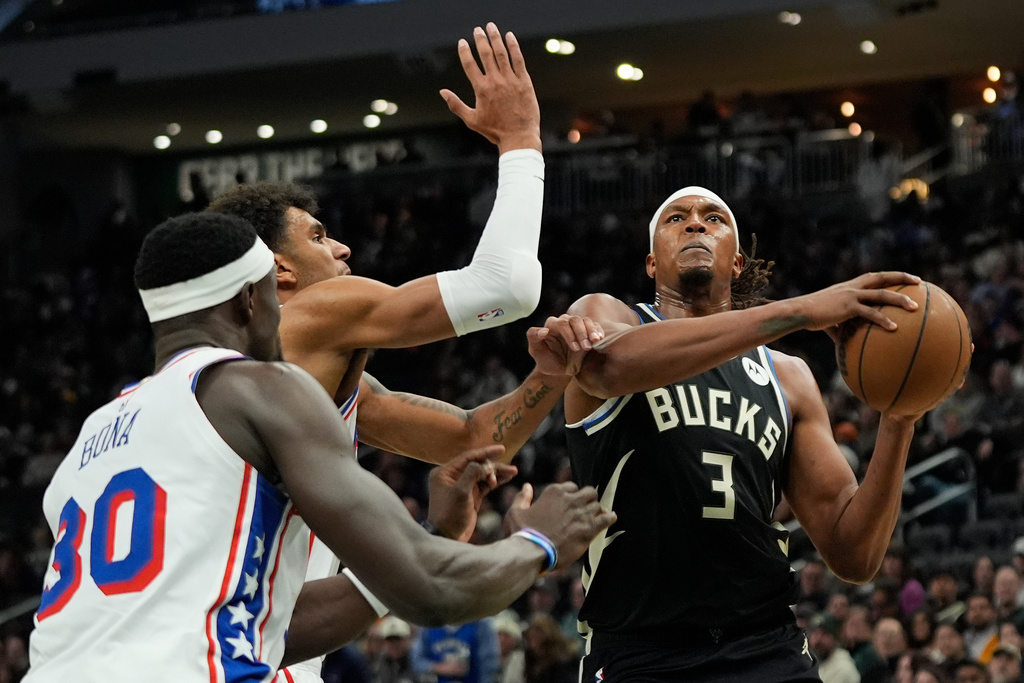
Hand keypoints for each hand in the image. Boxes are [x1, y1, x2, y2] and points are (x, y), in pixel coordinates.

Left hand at [426, 446, 516, 541]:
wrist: (448, 537)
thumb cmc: (450, 514)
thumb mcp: (460, 492)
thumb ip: (472, 473)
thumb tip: (485, 465)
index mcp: (445, 472)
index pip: (468, 457)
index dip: (486, 452)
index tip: (502, 449)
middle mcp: (453, 476)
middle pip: (478, 465)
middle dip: (494, 466)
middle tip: (510, 469)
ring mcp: (463, 486)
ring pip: (483, 474)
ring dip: (497, 473)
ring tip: (513, 472)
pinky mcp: (471, 496)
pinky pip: (485, 484)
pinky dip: (496, 481)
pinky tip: (508, 478)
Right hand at [439, 22, 540, 152]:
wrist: (519, 137)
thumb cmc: (495, 131)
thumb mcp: (471, 120)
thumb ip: (456, 104)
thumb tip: (442, 92)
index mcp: (481, 89)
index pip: (470, 65)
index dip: (465, 52)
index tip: (462, 42)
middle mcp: (495, 82)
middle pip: (486, 54)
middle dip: (480, 40)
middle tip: (477, 30)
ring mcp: (511, 80)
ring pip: (502, 54)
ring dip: (496, 38)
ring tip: (491, 27)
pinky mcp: (524, 82)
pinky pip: (518, 60)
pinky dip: (513, 47)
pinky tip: (509, 37)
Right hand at [505, 482, 615, 570]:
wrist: (532, 551)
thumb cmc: (522, 532)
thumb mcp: (515, 511)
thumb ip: (522, 497)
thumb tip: (527, 487)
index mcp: (555, 492)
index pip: (572, 487)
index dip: (572, 496)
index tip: (570, 505)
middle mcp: (570, 499)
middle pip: (589, 492)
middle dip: (588, 500)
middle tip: (584, 511)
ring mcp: (581, 513)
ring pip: (598, 505)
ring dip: (596, 511)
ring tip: (594, 518)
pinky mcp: (589, 528)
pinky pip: (607, 518)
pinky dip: (609, 518)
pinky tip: (609, 519)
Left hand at [527, 314, 603, 375]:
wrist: (558, 369)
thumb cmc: (546, 359)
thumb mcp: (535, 351)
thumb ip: (534, 338)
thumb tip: (544, 330)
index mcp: (552, 325)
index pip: (562, 324)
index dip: (569, 334)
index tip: (574, 348)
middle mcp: (564, 322)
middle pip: (575, 320)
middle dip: (581, 334)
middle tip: (586, 348)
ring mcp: (576, 326)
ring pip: (586, 321)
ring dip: (591, 331)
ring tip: (595, 342)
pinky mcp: (587, 331)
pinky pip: (594, 326)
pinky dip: (598, 331)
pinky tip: (600, 338)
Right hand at [796, 271, 920, 334]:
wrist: (799, 311)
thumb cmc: (812, 316)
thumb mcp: (830, 318)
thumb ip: (841, 327)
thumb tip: (847, 344)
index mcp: (849, 287)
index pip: (874, 277)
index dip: (890, 276)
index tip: (906, 278)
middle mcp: (852, 287)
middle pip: (882, 278)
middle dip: (901, 278)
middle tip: (919, 282)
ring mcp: (851, 296)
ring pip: (881, 294)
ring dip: (899, 300)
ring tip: (915, 308)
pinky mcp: (848, 307)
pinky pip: (870, 313)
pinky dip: (883, 320)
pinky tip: (894, 328)